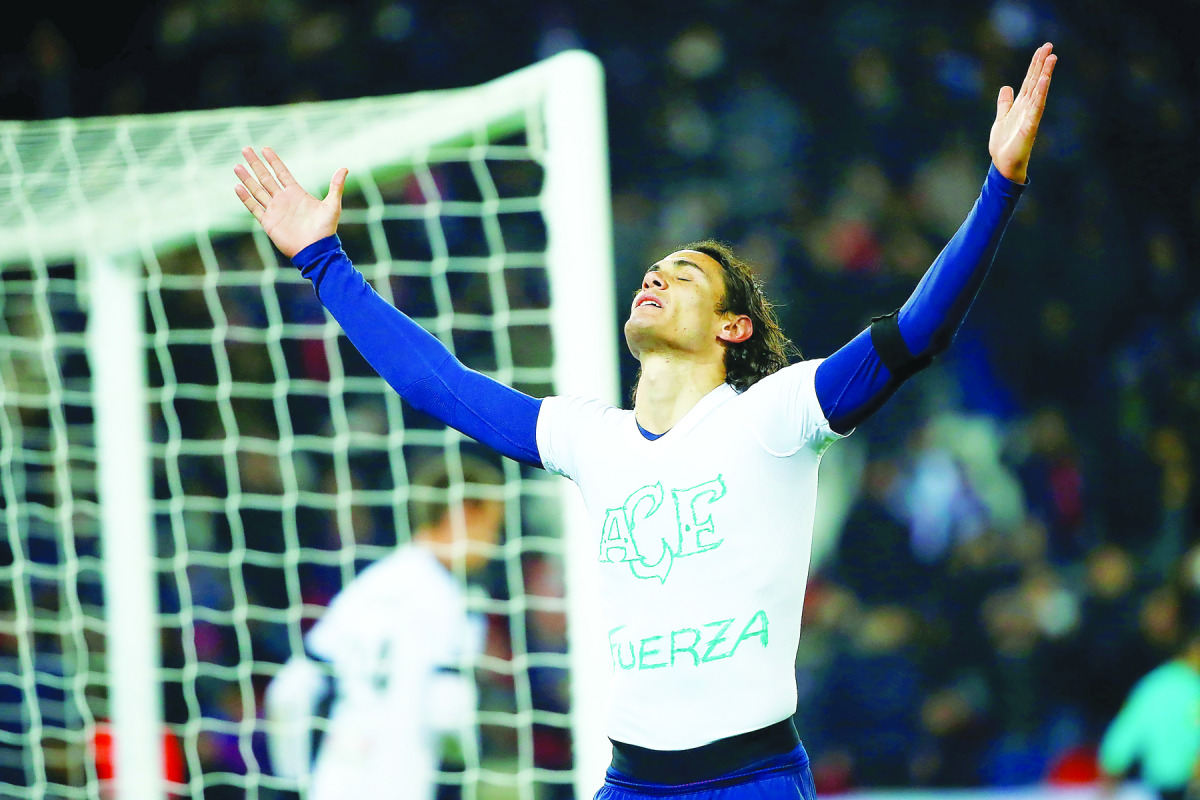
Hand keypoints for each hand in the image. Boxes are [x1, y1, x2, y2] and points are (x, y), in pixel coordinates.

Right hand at [234, 146, 347, 258]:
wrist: (316, 250)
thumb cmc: (326, 229)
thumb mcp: (332, 206)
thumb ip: (336, 186)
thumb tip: (345, 168)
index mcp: (297, 194)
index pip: (282, 173)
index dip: (273, 161)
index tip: (265, 148)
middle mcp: (283, 200)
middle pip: (266, 178)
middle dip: (256, 164)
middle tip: (246, 149)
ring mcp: (275, 210)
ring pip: (257, 190)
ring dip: (247, 178)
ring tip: (237, 166)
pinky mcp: (268, 222)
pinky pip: (254, 207)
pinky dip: (245, 198)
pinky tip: (237, 187)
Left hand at [989, 42, 1056, 183]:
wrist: (1003, 164)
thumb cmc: (1004, 144)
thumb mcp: (1001, 118)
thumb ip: (1004, 104)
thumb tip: (1006, 87)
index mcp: (1021, 104)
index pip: (1029, 80)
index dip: (1035, 65)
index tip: (1042, 49)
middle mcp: (1028, 107)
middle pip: (1036, 81)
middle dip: (1042, 64)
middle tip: (1050, 45)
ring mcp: (1030, 116)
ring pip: (1039, 91)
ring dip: (1045, 74)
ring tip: (1051, 57)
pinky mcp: (1030, 126)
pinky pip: (1037, 107)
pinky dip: (1041, 94)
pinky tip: (1045, 80)